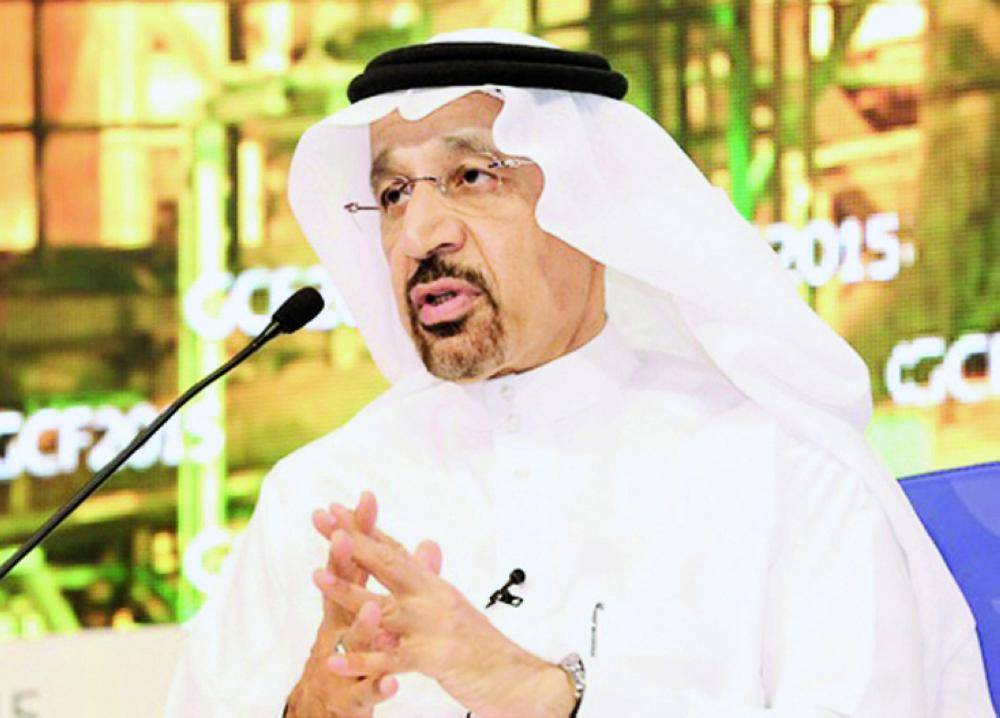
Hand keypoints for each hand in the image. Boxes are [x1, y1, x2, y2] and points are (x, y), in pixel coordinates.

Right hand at [287, 492, 398, 716]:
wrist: (331, 704)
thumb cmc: (358, 649)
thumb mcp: (379, 610)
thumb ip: (402, 578)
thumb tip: (428, 543)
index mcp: (349, 604)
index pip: (356, 562)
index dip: (360, 530)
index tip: (365, 498)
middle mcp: (340, 627)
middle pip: (342, 591)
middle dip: (343, 564)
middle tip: (345, 537)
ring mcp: (345, 660)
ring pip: (354, 641)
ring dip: (363, 625)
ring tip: (372, 608)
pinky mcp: (354, 694)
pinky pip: (366, 689)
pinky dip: (376, 684)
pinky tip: (391, 681)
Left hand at [315, 497, 574, 717]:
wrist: (515, 677)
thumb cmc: (480, 644)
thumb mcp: (452, 604)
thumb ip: (430, 575)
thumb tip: (424, 543)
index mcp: (432, 585)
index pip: (393, 550)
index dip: (364, 528)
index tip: (335, 508)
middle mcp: (431, 597)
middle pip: (387, 563)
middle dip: (352, 541)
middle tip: (324, 520)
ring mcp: (432, 625)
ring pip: (383, 607)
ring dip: (348, 592)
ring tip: (316, 576)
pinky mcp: (434, 657)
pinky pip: (391, 658)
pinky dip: (361, 660)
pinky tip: (334, 659)